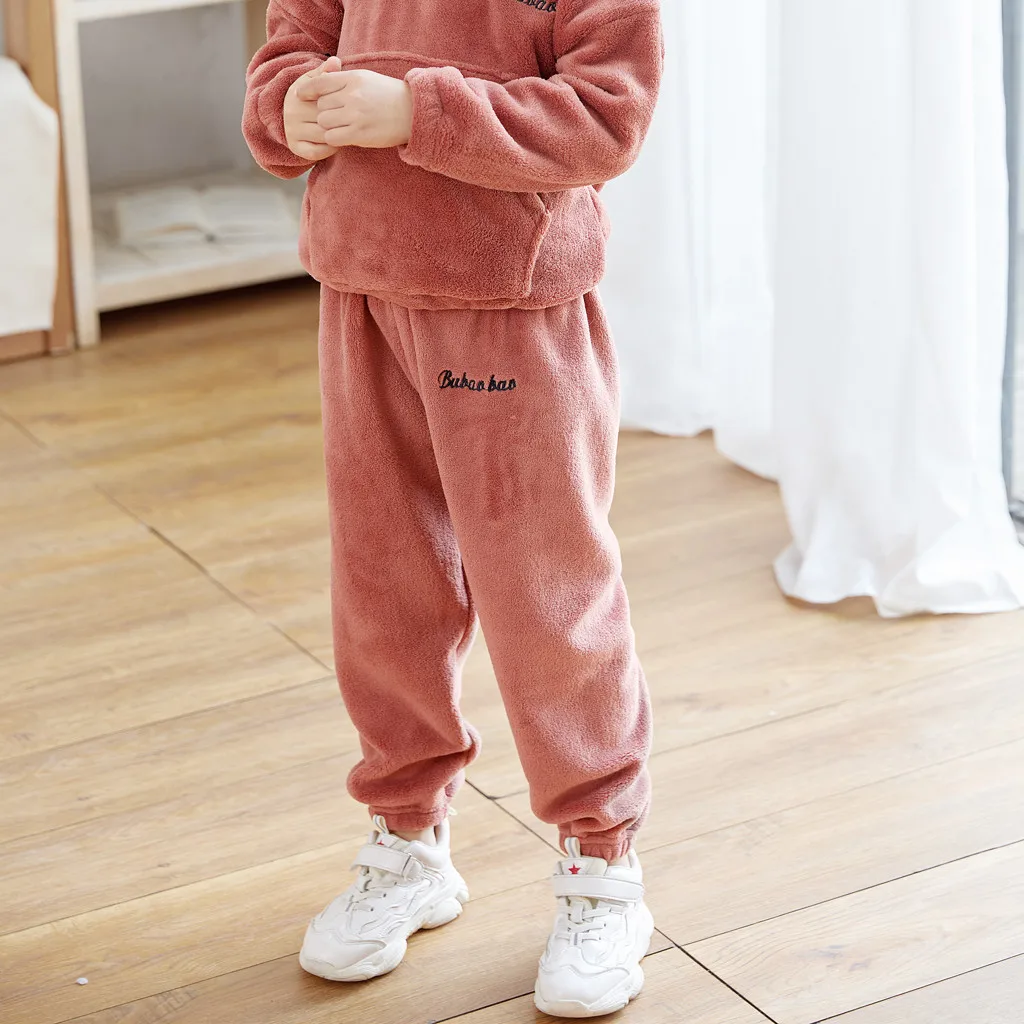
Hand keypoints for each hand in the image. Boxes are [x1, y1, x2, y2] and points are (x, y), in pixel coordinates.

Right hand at [283, 56, 342, 160]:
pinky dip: (329, 150)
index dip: (339, 104)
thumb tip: (335, 61)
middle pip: (324, 119)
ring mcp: (292, 130)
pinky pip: (316, 152)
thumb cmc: (315, 98)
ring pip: (322, 136)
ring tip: (348, 132)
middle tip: (357, 123)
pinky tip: (337, 144)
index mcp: (297, 93)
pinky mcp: (295, 147)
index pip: (323, 100)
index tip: (351, 105)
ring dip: (338, 136)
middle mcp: (291, 112)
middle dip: (341, 122)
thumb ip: (327, 73)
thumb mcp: (319, 83)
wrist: (298, 118)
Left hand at [297, 69, 412, 148]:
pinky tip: (342, 137)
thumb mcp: (366, 78)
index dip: (306, 90)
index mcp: (353, 79)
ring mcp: (355, 116)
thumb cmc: (388, 95)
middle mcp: (352, 96)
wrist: (412, 113)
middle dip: (324, 111)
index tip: (301, 96)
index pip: (319, 83)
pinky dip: (333, 139)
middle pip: (320, 105)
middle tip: (335, 116)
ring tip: (340, 127)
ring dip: (328, 126)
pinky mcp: (359, 134)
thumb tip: (322, 78)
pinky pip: (332, 138)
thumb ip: (344, 79)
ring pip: (324, 122)